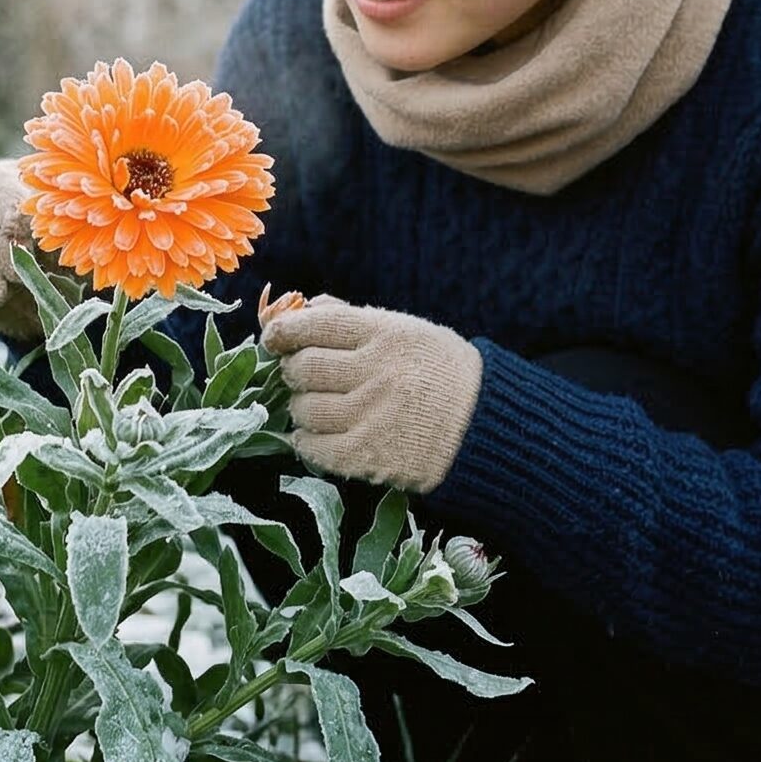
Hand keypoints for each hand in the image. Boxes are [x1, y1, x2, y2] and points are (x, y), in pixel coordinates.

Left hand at [259, 295, 482, 494]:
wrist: (486, 427)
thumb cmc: (444, 373)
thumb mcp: (410, 332)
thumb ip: (356, 319)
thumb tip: (308, 305)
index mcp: (387, 334)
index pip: (316, 324)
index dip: (284, 331)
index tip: (274, 337)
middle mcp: (377, 372)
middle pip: (304, 368)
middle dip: (294, 370)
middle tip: (301, 374)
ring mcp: (371, 416)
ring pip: (305, 408)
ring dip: (301, 406)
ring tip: (317, 405)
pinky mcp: (368, 456)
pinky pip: (315, 448)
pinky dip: (306, 441)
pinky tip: (315, 435)